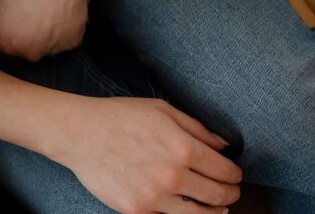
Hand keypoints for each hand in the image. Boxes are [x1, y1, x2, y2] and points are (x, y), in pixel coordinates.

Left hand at [0, 0, 90, 59]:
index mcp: (8, 44)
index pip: (7, 47)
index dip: (10, 34)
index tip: (14, 21)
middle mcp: (31, 52)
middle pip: (28, 50)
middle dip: (29, 37)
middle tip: (31, 15)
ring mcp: (54, 49)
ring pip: (49, 46)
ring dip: (48, 35)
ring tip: (47, 11)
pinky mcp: (74, 41)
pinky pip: (68, 39)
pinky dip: (66, 29)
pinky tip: (61, 12)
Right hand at [52, 96, 241, 213]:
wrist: (79, 133)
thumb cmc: (120, 116)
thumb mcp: (161, 110)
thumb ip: (197, 128)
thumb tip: (224, 147)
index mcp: (182, 147)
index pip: (225, 171)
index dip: (235, 174)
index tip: (234, 175)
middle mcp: (172, 175)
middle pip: (218, 196)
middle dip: (230, 194)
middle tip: (231, 192)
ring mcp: (154, 197)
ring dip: (213, 211)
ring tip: (216, 208)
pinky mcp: (137, 210)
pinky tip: (184, 208)